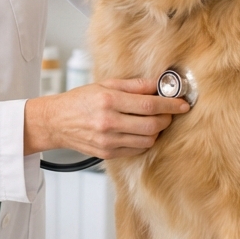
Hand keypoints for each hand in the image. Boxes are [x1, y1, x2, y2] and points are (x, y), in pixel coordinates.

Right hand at [24, 79, 189, 160]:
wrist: (56, 122)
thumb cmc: (80, 100)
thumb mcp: (105, 85)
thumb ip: (133, 86)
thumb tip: (157, 84)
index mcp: (108, 101)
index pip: (149, 105)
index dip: (170, 105)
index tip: (182, 104)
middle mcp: (108, 122)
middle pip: (152, 125)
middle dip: (167, 119)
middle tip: (170, 112)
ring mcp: (108, 141)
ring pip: (147, 140)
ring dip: (156, 131)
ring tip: (153, 121)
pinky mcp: (108, 153)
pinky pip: (136, 149)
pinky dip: (144, 140)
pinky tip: (139, 130)